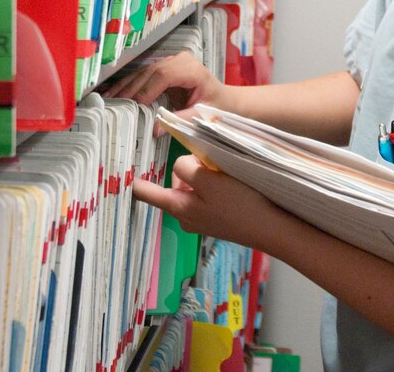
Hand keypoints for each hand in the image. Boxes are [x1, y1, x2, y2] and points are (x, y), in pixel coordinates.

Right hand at [104, 52, 224, 110]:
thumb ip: (180, 120)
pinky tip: (116, 93)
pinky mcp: (165, 67)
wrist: (225, 99)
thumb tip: (155, 130)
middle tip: (112, 103)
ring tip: (108, 98)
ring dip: (126, 85)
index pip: (164, 76)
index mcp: (192, 70)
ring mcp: (172, 61)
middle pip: (151, 72)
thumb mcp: (202, 115)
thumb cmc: (217, 106)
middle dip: (131, 88)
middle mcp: (180, 61)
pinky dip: (130, 84)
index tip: (134, 105)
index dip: (146, 89)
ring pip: (144, 72)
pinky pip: (145, 75)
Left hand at [133, 154, 288, 249]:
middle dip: (189, 169)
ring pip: (194, 188)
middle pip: (175, 183)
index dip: (136, 182)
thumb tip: (181, 165)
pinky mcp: (218, 219)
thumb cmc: (240, 204)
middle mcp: (185, 216)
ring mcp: (202, 219)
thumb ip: (187, 168)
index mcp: (178, 207)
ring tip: (227, 176)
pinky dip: (216, 187)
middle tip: (211, 165)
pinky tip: (234, 186)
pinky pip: (208, 196)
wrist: (271, 229)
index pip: (147, 193)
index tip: (121, 176)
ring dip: (205, 177)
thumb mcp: (209, 179)